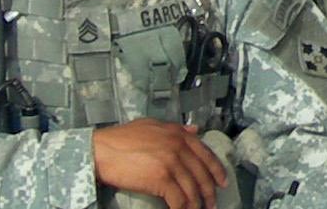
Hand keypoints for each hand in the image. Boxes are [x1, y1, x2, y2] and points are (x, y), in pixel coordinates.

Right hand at [93, 119, 227, 208]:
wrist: (104, 150)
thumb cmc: (123, 138)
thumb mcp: (153, 126)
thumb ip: (176, 128)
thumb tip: (194, 130)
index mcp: (179, 134)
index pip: (206, 154)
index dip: (217, 170)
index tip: (222, 182)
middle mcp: (179, 146)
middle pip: (202, 174)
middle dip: (209, 192)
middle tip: (212, 204)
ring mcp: (172, 163)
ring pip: (192, 189)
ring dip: (197, 204)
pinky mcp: (161, 179)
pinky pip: (179, 200)